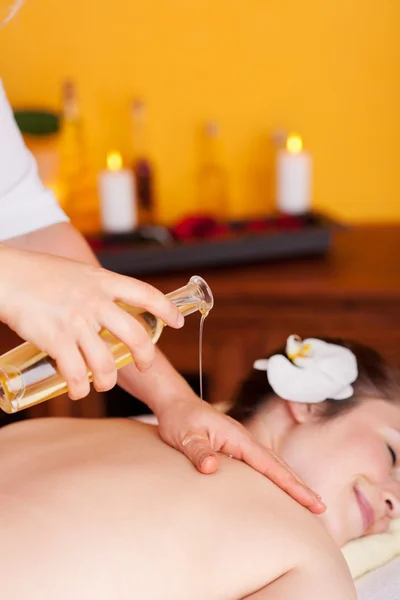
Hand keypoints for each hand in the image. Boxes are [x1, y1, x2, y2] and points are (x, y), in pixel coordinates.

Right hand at [0, 246, 183, 399]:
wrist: (7, 276)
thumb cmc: (39, 275)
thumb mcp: (78, 274)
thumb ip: (96, 290)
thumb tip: (108, 308)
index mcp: (103, 282)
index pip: (146, 294)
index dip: (166, 310)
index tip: (177, 322)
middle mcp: (95, 301)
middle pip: (135, 335)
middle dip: (145, 356)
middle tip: (145, 366)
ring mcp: (77, 322)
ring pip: (106, 363)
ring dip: (107, 381)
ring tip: (103, 385)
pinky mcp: (56, 340)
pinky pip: (76, 374)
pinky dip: (79, 388)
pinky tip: (77, 390)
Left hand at [156, 398, 325, 513]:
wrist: (176, 403)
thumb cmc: (180, 419)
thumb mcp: (186, 436)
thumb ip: (199, 451)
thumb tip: (212, 467)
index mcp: (238, 438)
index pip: (270, 465)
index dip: (291, 485)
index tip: (311, 499)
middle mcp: (245, 440)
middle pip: (278, 465)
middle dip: (299, 486)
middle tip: (319, 506)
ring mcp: (241, 443)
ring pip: (272, 464)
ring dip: (290, 481)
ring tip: (307, 499)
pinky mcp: (236, 446)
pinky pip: (261, 464)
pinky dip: (275, 475)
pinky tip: (277, 486)